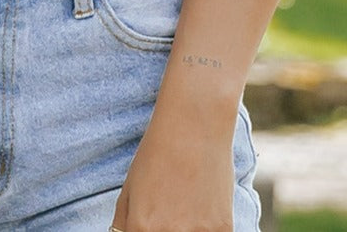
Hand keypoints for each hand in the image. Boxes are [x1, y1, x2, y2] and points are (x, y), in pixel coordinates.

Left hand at [111, 113, 234, 231]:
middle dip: (164, 230)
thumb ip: (123, 224)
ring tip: (187, 206)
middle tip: (172, 211)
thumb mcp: (129, 188)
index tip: (151, 225)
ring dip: (188, 230)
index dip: (144, 231)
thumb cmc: (157, 152)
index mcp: (140, 228)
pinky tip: (204, 206)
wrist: (195, 125)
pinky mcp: (223, 230)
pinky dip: (207, 228)